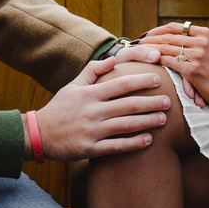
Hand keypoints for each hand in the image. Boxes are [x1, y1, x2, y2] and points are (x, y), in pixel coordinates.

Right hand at [34, 56, 170, 160]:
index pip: (121, 84)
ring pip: (126, 126)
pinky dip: (134, 143)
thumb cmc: (60, 108)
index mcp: (90, 94)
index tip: (158, 79)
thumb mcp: (73, 85)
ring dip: (148, 122)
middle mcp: (93, 111)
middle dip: (151, 103)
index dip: (141, 81)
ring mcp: (92, 131)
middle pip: (129, 105)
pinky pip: (117, 146)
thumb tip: (113, 58)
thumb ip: (93, 70)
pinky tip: (149, 140)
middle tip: (169, 101)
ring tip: (164, 119)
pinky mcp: (90, 149)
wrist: (39, 134)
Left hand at [138, 22, 208, 112]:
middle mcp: (200, 41)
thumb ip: (196, 42)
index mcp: (204, 33)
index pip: (175, 27)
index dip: (158, 30)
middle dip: (149, 39)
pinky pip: (169, 62)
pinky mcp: (192, 69)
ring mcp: (197, 55)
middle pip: (167, 36)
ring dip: (150, 49)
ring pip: (166, 48)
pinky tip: (149, 62)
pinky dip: (157, 60)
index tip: (147, 34)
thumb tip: (175, 39)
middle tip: (137, 43)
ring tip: (138, 52)